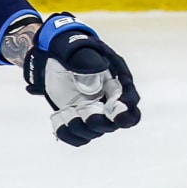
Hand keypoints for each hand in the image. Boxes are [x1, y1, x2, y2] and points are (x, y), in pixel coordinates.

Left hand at [20, 13, 140, 145]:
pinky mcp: (79, 120)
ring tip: (66, 114)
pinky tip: (58, 121)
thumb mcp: (82, 50)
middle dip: (98, 122)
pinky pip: (78, 137)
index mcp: (116, 83)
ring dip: (79, 129)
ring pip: (94, 132)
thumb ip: (91, 60)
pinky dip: (68, 134)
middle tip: (82, 111)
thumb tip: (98, 70)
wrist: (56, 57)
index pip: (130, 104)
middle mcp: (108, 101)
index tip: (114, 111)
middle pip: (113, 124)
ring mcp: (94, 113)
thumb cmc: (73, 51)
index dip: (125, 112)